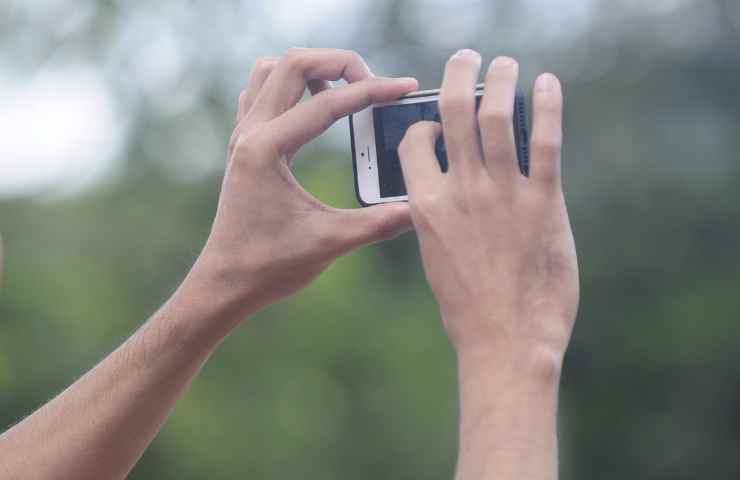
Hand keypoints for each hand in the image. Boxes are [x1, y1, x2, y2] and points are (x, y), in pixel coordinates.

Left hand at [189, 48, 417, 324]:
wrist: (226, 282)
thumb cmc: (270, 266)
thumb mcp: (329, 243)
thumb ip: (378, 223)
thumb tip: (420, 209)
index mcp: (266, 149)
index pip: (327, 103)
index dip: (373, 91)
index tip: (405, 88)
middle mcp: (249, 133)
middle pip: (293, 64)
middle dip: (340, 63)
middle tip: (375, 83)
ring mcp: (243, 135)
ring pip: (272, 70)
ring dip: (311, 68)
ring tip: (345, 88)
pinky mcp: (244, 144)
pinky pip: (263, 91)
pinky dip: (291, 85)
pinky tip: (314, 106)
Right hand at [398, 51, 578, 362]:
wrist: (505, 343)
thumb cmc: (468, 309)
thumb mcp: (436, 258)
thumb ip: (438, 218)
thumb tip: (446, 190)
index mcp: (425, 206)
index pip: (414, 142)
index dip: (423, 124)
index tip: (438, 122)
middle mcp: (459, 191)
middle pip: (454, 112)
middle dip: (458, 74)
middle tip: (466, 58)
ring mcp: (502, 194)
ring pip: (498, 115)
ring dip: (502, 79)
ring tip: (507, 64)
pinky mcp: (543, 203)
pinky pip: (545, 142)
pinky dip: (548, 107)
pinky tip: (549, 85)